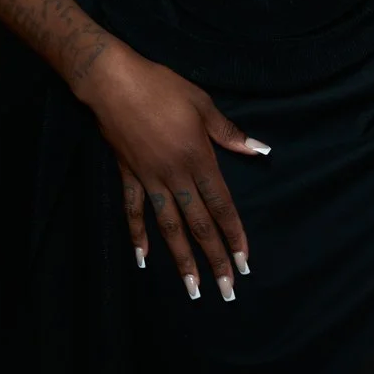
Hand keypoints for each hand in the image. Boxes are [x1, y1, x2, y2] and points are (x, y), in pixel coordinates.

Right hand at [82, 44, 267, 302]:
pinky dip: (137, 236)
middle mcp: (176, 176)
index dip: (234, 235)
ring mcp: (150, 180)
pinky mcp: (128, 176)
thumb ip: (229, 133)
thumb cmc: (163, 87)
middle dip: (214, 259)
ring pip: (169, 227)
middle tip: (226, 290)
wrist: (114, 82)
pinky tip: (143, 260)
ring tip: (192, 289)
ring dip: (181, 260)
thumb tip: (259, 149)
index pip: (221, 205)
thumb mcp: (203, 104)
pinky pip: (134, 212)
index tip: (244, 262)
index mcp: (199, 159)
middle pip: (199, 225)